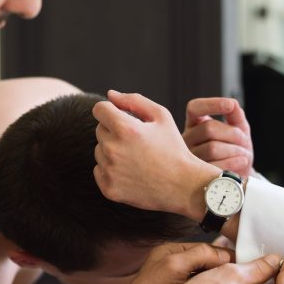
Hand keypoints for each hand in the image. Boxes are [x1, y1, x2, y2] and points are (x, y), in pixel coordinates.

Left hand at [93, 91, 218, 217]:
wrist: (184, 186)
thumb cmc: (174, 148)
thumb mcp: (162, 117)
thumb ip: (134, 101)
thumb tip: (110, 95)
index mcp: (125, 129)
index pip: (99, 109)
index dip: (111, 110)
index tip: (123, 118)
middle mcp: (113, 149)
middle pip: (100, 130)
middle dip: (114, 131)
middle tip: (137, 142)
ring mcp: (110, 171)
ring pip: (99, 151)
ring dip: (112, 151)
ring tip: (136, 158)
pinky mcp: (109, 188)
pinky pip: (99, 171)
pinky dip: (111, 170)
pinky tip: (131, 172)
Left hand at [118, 242, 232, 283]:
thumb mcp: (175, 267)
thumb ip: (199, 254)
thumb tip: (224, 253)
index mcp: (174, 250)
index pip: (208, 249)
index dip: (226, 257)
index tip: (243, 266)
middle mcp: (177, 262)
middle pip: (209, 261)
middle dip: (224, 269)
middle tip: (242, 279)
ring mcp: (178, 278)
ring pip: (207, 275)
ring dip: (218, 281)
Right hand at [183, 97, 253, 177]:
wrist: (237, 175)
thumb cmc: (235, 149)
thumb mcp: (238, 129)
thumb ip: (235, 115)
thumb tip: (232, 104)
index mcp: (195, 124)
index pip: (195, 108)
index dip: (211, 104)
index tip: (229, 105)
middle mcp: (187, 139)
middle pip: (209, 128)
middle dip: (233, 133)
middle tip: (245, 140)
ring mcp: (189, 159)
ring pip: (213, 148)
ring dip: (235, 150)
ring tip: (244, 154)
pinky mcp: (196, 177)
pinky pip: (216, 165)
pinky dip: (234, 162)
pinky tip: (242, 162)